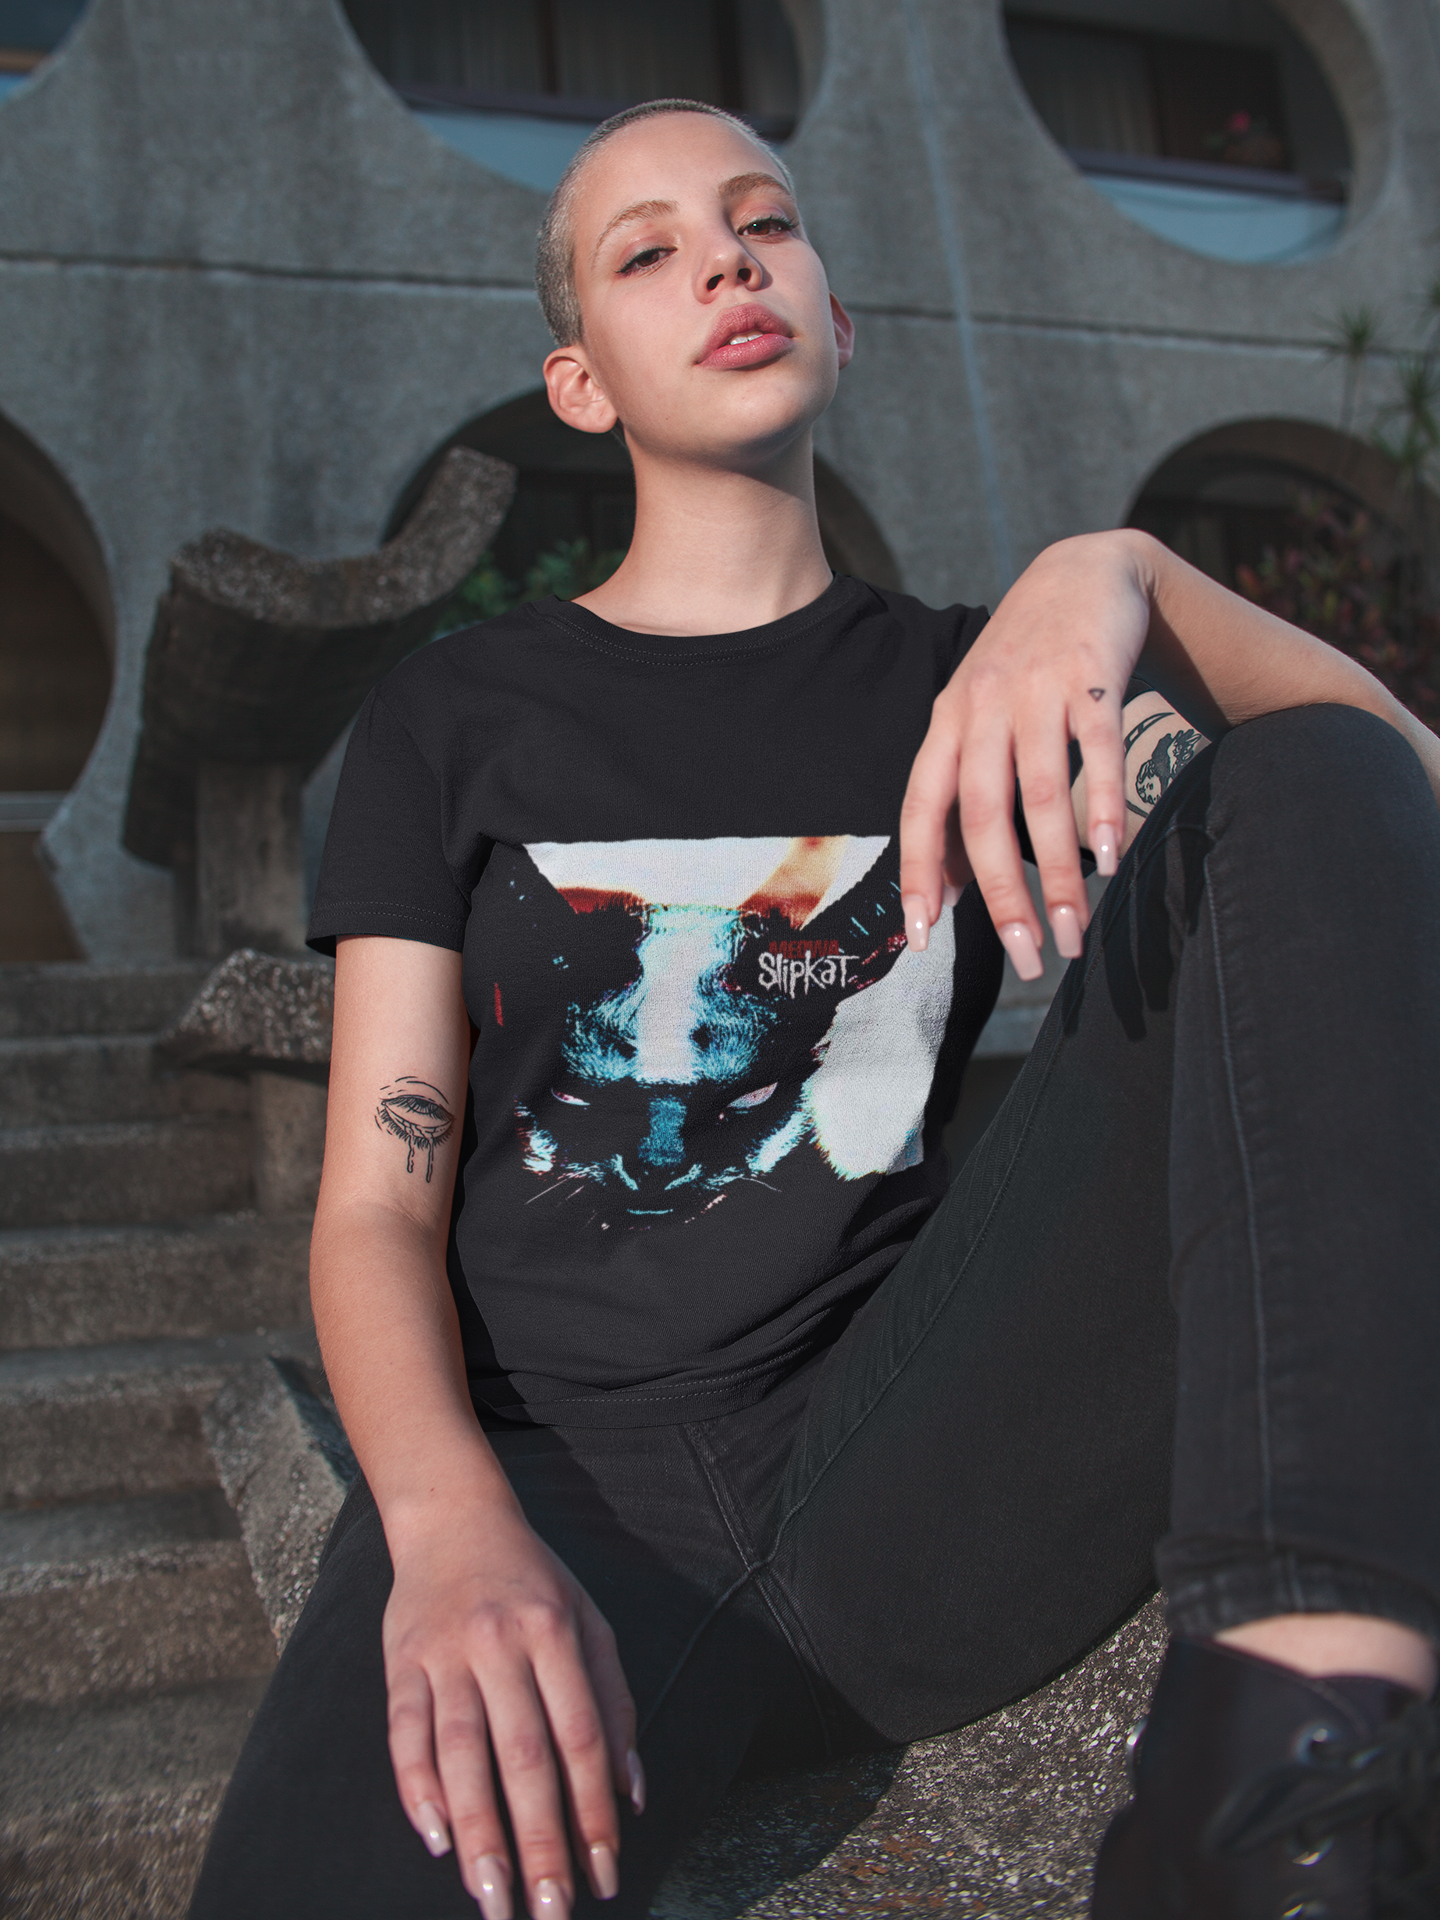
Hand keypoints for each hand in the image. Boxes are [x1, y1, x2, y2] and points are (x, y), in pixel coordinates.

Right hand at [383, 1500, 640, 1919]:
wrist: (453, 1518)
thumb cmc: (534, 1581)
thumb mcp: (590, 1621)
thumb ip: (615, 1703)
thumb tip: (633, 1795)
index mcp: (556, 1631)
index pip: (582, 1737)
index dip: (595, 1810)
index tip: (605, 1874)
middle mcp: (501, 1642)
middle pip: (524, 1757)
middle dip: (541, 1841)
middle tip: (550, 1910)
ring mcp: (446, 1653)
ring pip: (462, 1755)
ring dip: (479, 1834)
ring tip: (493, 1898)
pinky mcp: (401, 1662)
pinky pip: (405, 1733)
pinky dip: (418, 1788)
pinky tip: (436, 1838)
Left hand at [900, 531, 1152, 977]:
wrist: (1084, 571)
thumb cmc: (1024, 668)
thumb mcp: (976, 721)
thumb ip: (960, 798)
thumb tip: (944, 893)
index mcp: (946, 725)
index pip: (922, 809)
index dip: (920, 873)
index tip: (922, 938)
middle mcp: (984, 708)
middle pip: (983, 815)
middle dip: (1003, 896)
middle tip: (1027, 960)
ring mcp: (1038, 690)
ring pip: (1040, 795)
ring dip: (1060, 872)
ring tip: (1074, 931)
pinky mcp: (1093, 677)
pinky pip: (1096, 750)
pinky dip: (1102, 806)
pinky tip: (1110, 858)